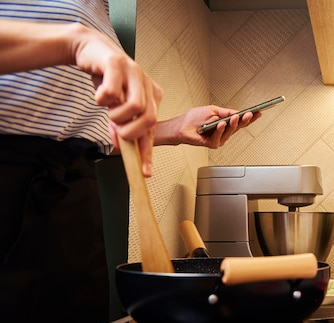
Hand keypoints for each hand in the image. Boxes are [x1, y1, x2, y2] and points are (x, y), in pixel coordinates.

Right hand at [72, 24, 162, 176]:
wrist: (91, 51)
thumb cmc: (107, 80)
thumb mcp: (116, 107)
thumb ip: (119, 126)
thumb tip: (120, 147)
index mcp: (152, 96)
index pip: (153, 129)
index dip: (148, 152)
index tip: (144, 171)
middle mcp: (147, 84)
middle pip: (149, 119)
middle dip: (130, 132)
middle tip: (116, 130)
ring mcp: (134, 72)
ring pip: (135, 106)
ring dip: (117, 116)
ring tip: (107, 111)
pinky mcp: (117, 63)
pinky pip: (112, 90)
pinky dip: (102, 99)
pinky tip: (99, 96)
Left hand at [154, 105, 261, 147]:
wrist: (181, 127)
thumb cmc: (194, 119)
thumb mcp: (213, 110)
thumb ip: (226, 112)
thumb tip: (238, 113)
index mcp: (225, 121)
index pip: (240, 120)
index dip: (250, 117)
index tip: (258, 112)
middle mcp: (224, 131)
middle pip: (239, 126)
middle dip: (245, 120)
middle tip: (251, 115)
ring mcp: (219, 138)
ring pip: (230, 132)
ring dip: (233, 124)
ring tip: (235, 118)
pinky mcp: (213, 144)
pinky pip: (219, 137)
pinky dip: (220, 130)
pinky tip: (221, 124)